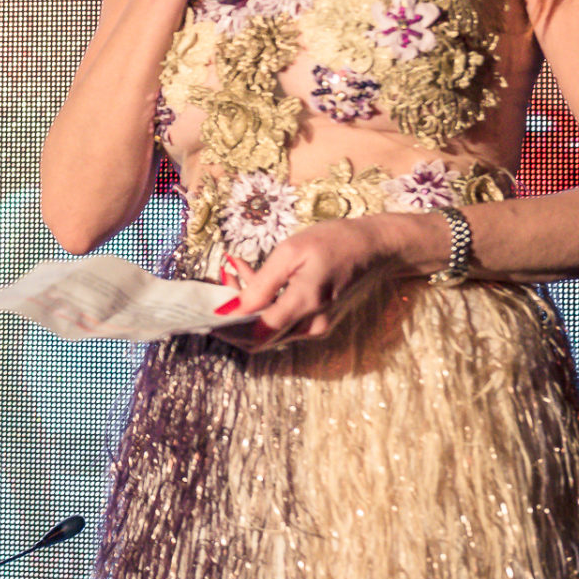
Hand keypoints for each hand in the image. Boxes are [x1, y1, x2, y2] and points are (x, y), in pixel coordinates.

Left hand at [214, 215, 402, 350]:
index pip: (255, 333)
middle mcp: (311, 326)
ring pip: (268, 329)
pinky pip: (281, 323)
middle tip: (220, 281)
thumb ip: (261, 284)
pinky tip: (254, 277)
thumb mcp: (291, 252)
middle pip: (259, 336)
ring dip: (245, 306)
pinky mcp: (316, 323)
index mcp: (304, 305)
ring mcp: (316, 328)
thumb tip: (232, 309)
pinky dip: (262, 305)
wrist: (373, 248)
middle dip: (232, 314)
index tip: (204, 311)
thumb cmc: (332, 242)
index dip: (227, 329)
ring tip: (235, 270)